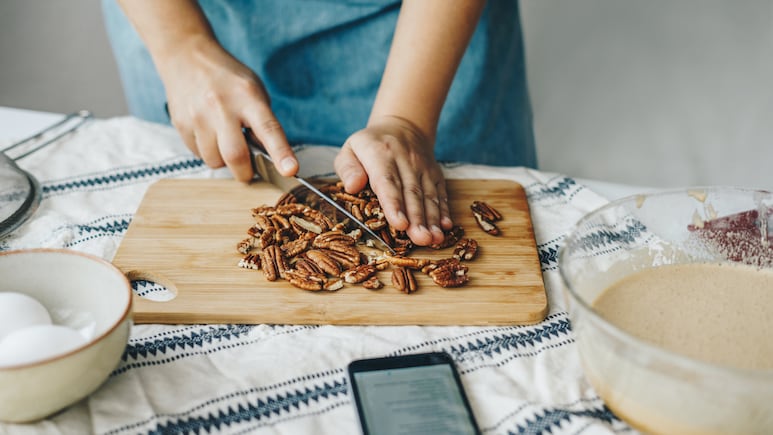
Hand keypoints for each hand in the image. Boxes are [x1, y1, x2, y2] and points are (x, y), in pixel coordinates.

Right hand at [160, 38, 297, 180]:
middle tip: (249, 172)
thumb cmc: (229, 80)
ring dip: (224, 161)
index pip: (268, 129)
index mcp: (248, 96)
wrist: (187, 57)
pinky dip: (208, 152)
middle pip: (235, 155)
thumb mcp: (254, 92)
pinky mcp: (181, 124)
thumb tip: (269, 159)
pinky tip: (209, 134)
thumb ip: (263, 123)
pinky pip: (198, 154)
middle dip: (245, 172)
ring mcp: (198, 116)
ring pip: (214, 160)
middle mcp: (221, 106)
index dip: (281, 152)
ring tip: (225, 142)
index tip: (290, 170)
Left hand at [334, 116, 452, 245]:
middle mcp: (405, 160)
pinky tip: (446, 227)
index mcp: (380, 154)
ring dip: (432, 219)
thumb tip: (352, 186)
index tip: (399, 223)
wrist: (403, 126)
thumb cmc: (370, 145)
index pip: (387, 181)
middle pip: (411, 192)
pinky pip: (440, 192)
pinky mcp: (435, 174)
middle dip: (417, 218)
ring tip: (434, 239)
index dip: (394, 204)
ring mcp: (422, 167)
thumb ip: (347, 168)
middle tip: (420, 239)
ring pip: (428, 195)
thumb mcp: (350, 149)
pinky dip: (444, 211)